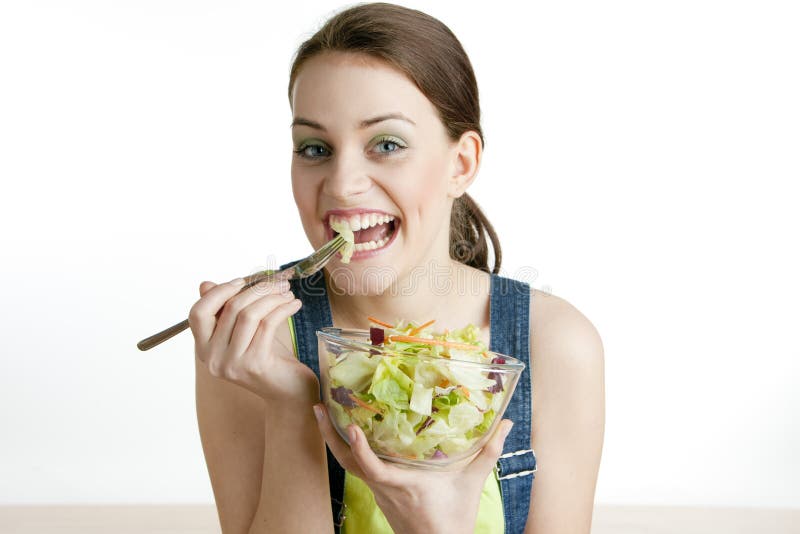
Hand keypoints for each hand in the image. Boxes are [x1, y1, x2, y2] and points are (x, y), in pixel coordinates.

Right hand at [189, 277, 317, 401]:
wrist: (289, 391)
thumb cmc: (267, 358)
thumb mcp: (244, 332)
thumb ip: (225, 310)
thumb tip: (205, 284)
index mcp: (204, 349)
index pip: (198, 313)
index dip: (218, 293)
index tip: (242, 281)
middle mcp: (213, 359)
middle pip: (230, 309)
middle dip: (257, 289)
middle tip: (279, 282)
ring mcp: (232, 364)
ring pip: (249, 314)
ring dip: (273, 297)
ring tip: (288, 293)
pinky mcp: (255, 364)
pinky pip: (267, 324)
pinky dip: (283, 309)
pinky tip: (294, 304)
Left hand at [313, 403, 513, 533]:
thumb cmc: (453, 517)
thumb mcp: (471, 483)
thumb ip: (488, 451)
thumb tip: (506, 423)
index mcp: (402, 485)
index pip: (372, 468)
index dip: (359, 449)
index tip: (349, 427)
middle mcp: (383, 487)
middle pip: (347, 462)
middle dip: (328, 435)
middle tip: (317, 407)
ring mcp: (378, 491)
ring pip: (348, 465)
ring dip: (333, 440)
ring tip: (323, 413)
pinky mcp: (378, 492)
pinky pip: (356, 468)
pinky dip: (347, 450)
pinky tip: (346, 433)